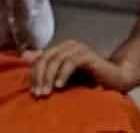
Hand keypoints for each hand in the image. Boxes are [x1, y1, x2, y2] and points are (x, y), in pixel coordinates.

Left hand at [22, 40, 136, 96]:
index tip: (33, 92)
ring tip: (47, 93)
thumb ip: (48, 67)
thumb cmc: (90, 79)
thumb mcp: (65, 76)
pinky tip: (59, 86)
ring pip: (56, 59)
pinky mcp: (88, 55)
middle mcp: (69, 45)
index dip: (35, 74)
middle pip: (46, 57)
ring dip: (49, 77)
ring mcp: (78, 48)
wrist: (115, 78)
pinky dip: (63, 74)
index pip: (41, 58)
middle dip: (40, 76)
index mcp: (62, 48)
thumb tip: (24, 56)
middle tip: (38, 94)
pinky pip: (71, 62)